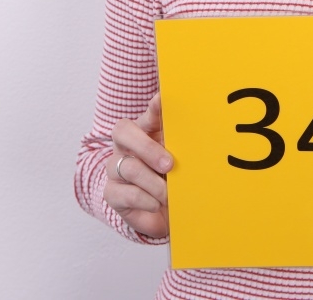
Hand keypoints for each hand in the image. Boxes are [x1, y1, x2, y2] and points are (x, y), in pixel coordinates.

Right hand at [104, 94, 173, 237]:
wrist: (163, 212)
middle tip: (169, 165)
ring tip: (168, 194)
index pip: (149, 113)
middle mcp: (126, 145)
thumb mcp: (180, 160)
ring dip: (154, 183)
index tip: (163, 99)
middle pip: (124, 132)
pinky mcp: (112, 193)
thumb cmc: (172, 179)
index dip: (155, 106)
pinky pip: (125, 194)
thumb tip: (200, 125)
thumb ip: (183, 144)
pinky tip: (156, 204)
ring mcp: (116, 168)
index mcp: (146, 131)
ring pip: (129, 167)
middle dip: (148, 148)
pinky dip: (145, 200)